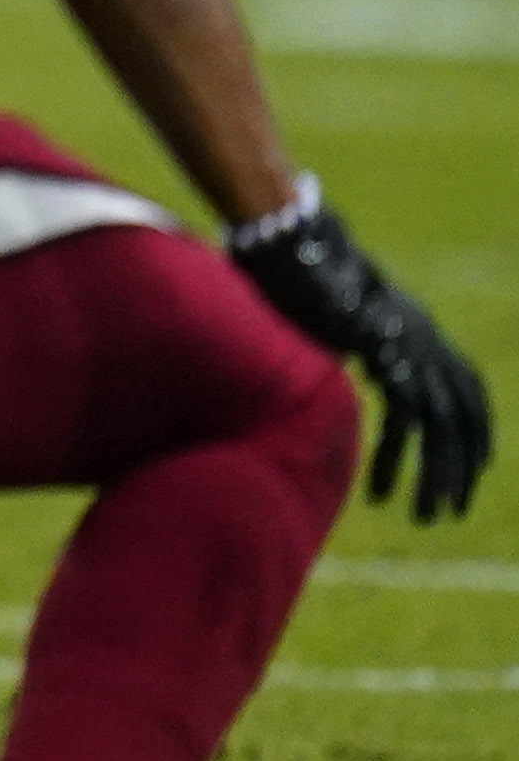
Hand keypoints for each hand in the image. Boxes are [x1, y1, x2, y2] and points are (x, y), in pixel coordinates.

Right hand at [231, 189, 491, 521]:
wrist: (284, 243)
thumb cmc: (295, 274)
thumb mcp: (333, 318)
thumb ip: (351, 342)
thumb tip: (343, 364)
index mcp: (416, 327)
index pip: (467, 387)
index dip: (477, 429)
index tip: (477, 466)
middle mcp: (423, 337)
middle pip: (461, 415)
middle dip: (460, 467)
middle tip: (451, 510)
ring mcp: (407, 345)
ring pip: (439, 426)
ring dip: (435, 476)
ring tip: (425, 517)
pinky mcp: (385, 354)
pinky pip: (404, 420)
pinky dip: (396, 460)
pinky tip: (382, 494)